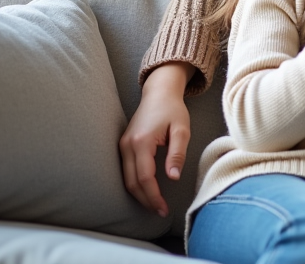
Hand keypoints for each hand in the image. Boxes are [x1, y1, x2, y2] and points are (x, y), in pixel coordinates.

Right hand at [120, 62, 193, 216]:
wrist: (159, 92)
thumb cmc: (173, 110)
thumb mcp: (181, 130)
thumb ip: (177, 153)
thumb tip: (172, 177)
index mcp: (142, 142)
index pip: (145, 178)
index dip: (153, 196)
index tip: (164, 208)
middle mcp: (127, 145)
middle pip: (132, 182)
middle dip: (146, 200)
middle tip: (160, 211)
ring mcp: (122, 145)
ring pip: (126, 179)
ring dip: (139, 194)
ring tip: (155, 205)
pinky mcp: (123, 146)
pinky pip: (126, 171)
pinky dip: (135, 184)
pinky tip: (146, 191)